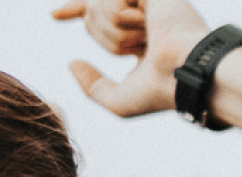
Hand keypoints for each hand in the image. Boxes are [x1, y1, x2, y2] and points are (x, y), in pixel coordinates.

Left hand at [54, 0, 212, 116]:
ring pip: (97, 5)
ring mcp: (148, 1)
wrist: (186, 73)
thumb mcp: (119, 100)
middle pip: (92, 13)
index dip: (75, 11)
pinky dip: (117, 16)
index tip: (55, 15)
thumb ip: (93, 86)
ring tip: (141, 40)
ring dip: (111, 31)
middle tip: (133, 49)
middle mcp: (144, 16)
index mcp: (139, 36)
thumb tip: (72, 63)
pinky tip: (143, 25)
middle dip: (104, 37)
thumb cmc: (160, 91)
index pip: (100, 16)